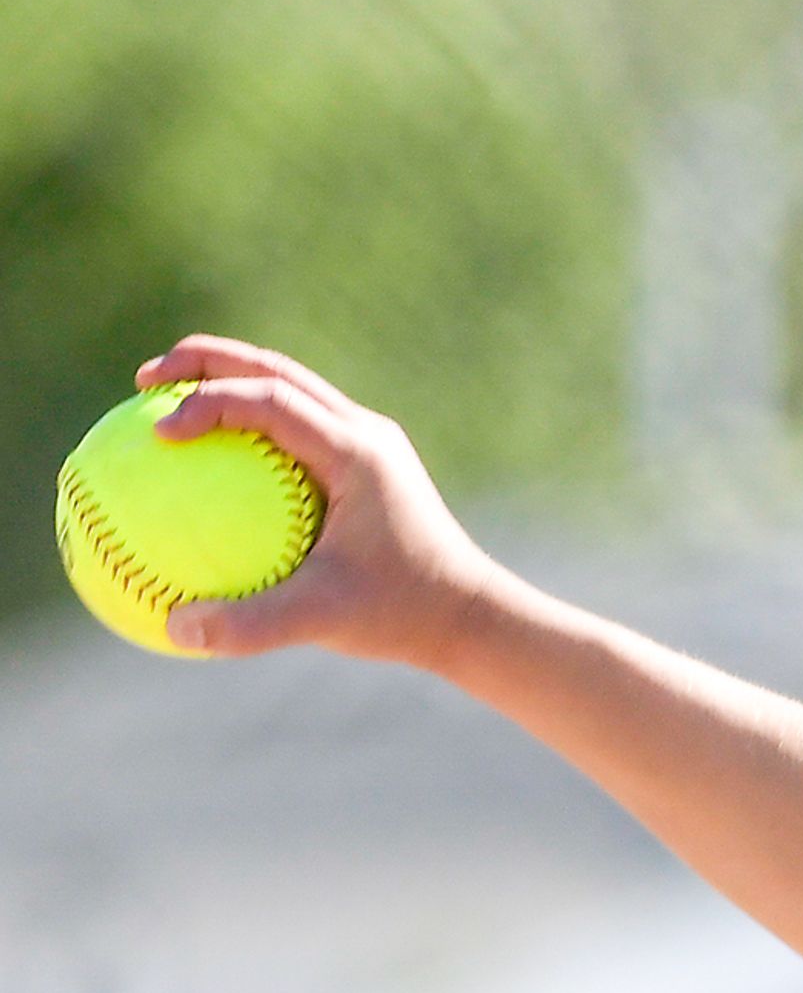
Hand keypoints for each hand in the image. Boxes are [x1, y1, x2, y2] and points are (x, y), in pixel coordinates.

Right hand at [133, 337, 525, 667]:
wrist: (469, 614)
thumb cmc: (403, 613)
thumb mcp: (325, 622)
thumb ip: (252, 625)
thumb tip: (176, 630)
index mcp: (357, 453)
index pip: (272, 400)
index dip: (209, 401)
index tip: (158, 429)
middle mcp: (364, 434)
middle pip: (274, 370)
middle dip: (205, 363)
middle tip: (144, 380)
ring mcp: (366, 444)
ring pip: (286, 389)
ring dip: (226, 383)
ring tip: (162, 402)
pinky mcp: (362, 464)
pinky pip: (295, 429)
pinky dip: (246, 427)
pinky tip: (203, 463)